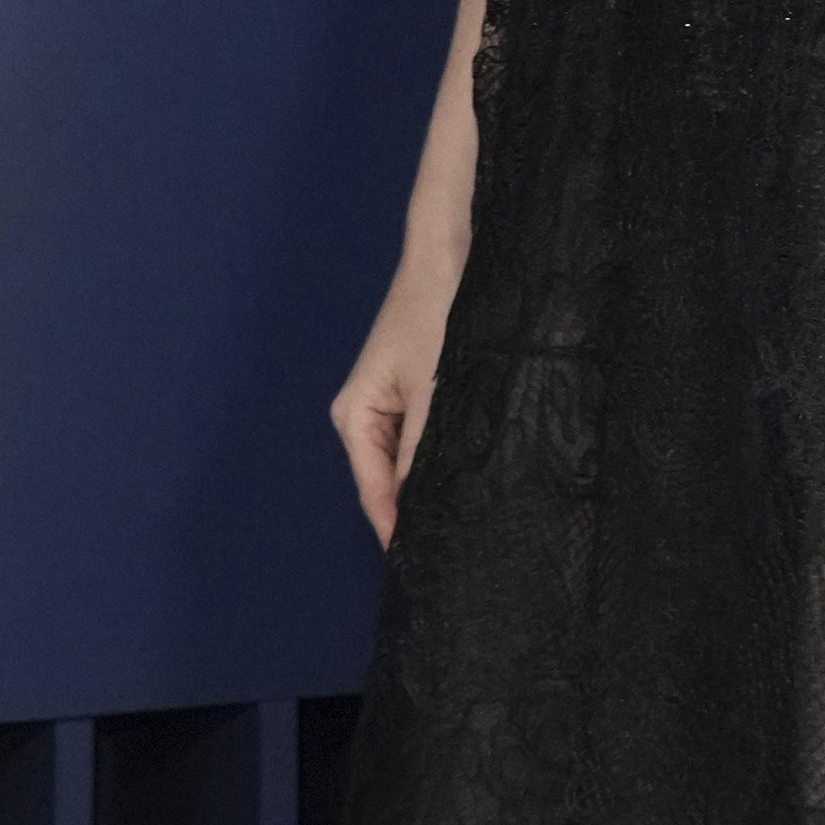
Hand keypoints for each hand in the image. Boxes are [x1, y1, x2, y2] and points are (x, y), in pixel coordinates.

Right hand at [331, 249, 460, 545]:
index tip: (425, 570)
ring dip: (433, 488)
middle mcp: (365, 417)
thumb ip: (423, 457)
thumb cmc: (437, 316)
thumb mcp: (434, 394)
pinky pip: (425, 444)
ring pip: (409, 466)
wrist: (452, 254)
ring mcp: (391, 407)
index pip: (373, 494)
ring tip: (467, 526)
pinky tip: (470, 480)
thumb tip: (420, 513)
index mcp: (354, 418)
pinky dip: (442, 461)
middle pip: (387, 484)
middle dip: (417, 514)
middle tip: (457, 554)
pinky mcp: (416, 395)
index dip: (398, 532)